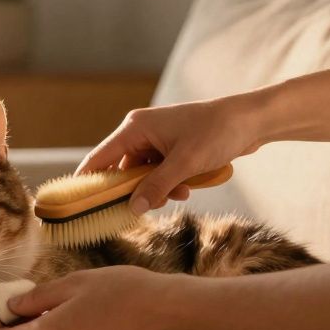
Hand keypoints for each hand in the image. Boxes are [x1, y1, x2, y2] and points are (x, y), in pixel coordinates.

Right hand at [76, 94, 264, 213]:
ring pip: (143, 175)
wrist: (251, 120)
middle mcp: (140, 132)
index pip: (99, 159)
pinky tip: (186, 187)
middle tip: (147, 207)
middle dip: (136, 191)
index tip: (77, 205)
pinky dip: (169, 183)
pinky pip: (159, 172)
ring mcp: (156, 140)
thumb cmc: (217, 132)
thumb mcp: (184, 164)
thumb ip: (156, 187)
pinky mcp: (171, 148)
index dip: (87, 182)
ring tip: (180, 193)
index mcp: (135, 128)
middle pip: (122, 171)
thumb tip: (132, 209)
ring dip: (157, 189)